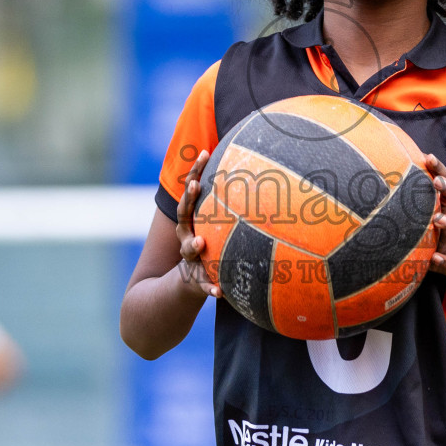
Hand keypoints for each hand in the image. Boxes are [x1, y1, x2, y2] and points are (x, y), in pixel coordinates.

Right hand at [175, 149, 219, 301]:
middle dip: (188, 199)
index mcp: (192, 220)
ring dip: (193, 245)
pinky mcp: (196, 281)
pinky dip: (210, 288)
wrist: (189, 283)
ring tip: (201, 243)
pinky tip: (219, 292)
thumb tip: (262, 172)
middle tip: (195, 186)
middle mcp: (186, 235)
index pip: (191, 191)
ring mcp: (190, 257)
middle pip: (183, 213)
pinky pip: (203, 285)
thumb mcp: (217, 225)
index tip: (204, 153)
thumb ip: (230, 207)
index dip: (195, 172)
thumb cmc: (212, 245)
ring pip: (188, 249)